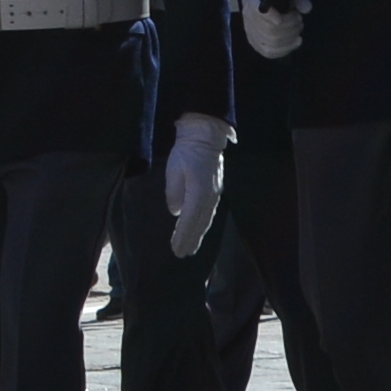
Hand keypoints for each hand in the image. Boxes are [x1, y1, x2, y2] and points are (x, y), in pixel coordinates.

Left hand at [163, 114, 230, 257]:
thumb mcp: (173, 170)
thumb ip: (173, 193)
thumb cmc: (186, 151)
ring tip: (191, 248)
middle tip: (182, 255)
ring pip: (206, 220)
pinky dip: (203, 224)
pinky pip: (209, 213)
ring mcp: (215, 194)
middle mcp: (209, 196)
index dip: (183, 236)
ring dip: (198, 235)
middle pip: (200, 224)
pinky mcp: (216, 190)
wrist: (205, 136)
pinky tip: (199, 229)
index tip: (176, 249)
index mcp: (198, 192)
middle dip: (191, 240)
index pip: (189, 220)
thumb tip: (176, 211)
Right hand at [242, 0, 303, 59]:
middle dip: (290, 26)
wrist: (267, 1)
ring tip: (298, 28)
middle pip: (269, 29)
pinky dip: (286, 49)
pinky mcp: (256, 44)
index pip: (256, 9)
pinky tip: (297, 41)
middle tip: (299, 19)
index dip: (269, 16)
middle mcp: (248, 16)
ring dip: (290, 36)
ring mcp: (251, 32)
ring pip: (271, 42)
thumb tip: (307, 8)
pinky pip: (270, 52)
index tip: (280, 20)